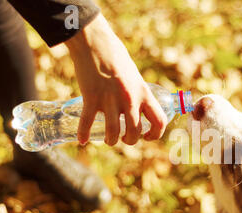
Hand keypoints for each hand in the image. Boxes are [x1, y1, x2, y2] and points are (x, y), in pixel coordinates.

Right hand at [65, 14, 166, 145]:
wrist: (95, 43)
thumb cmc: (116, 58)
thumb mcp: (135, 77)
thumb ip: (137, 94)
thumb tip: (138, 110)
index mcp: (144, 93)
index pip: (159, 121)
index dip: (155, 135)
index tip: (146, 136)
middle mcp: (130, 99)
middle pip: (134, 132)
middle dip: (129, 141)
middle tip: (123, 137)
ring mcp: (110, 99)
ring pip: (113, 132)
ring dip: (111, 140)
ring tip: (109, 139)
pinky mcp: (91, 97)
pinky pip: (87, 122)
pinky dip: (83, 134)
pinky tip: (82, 140)